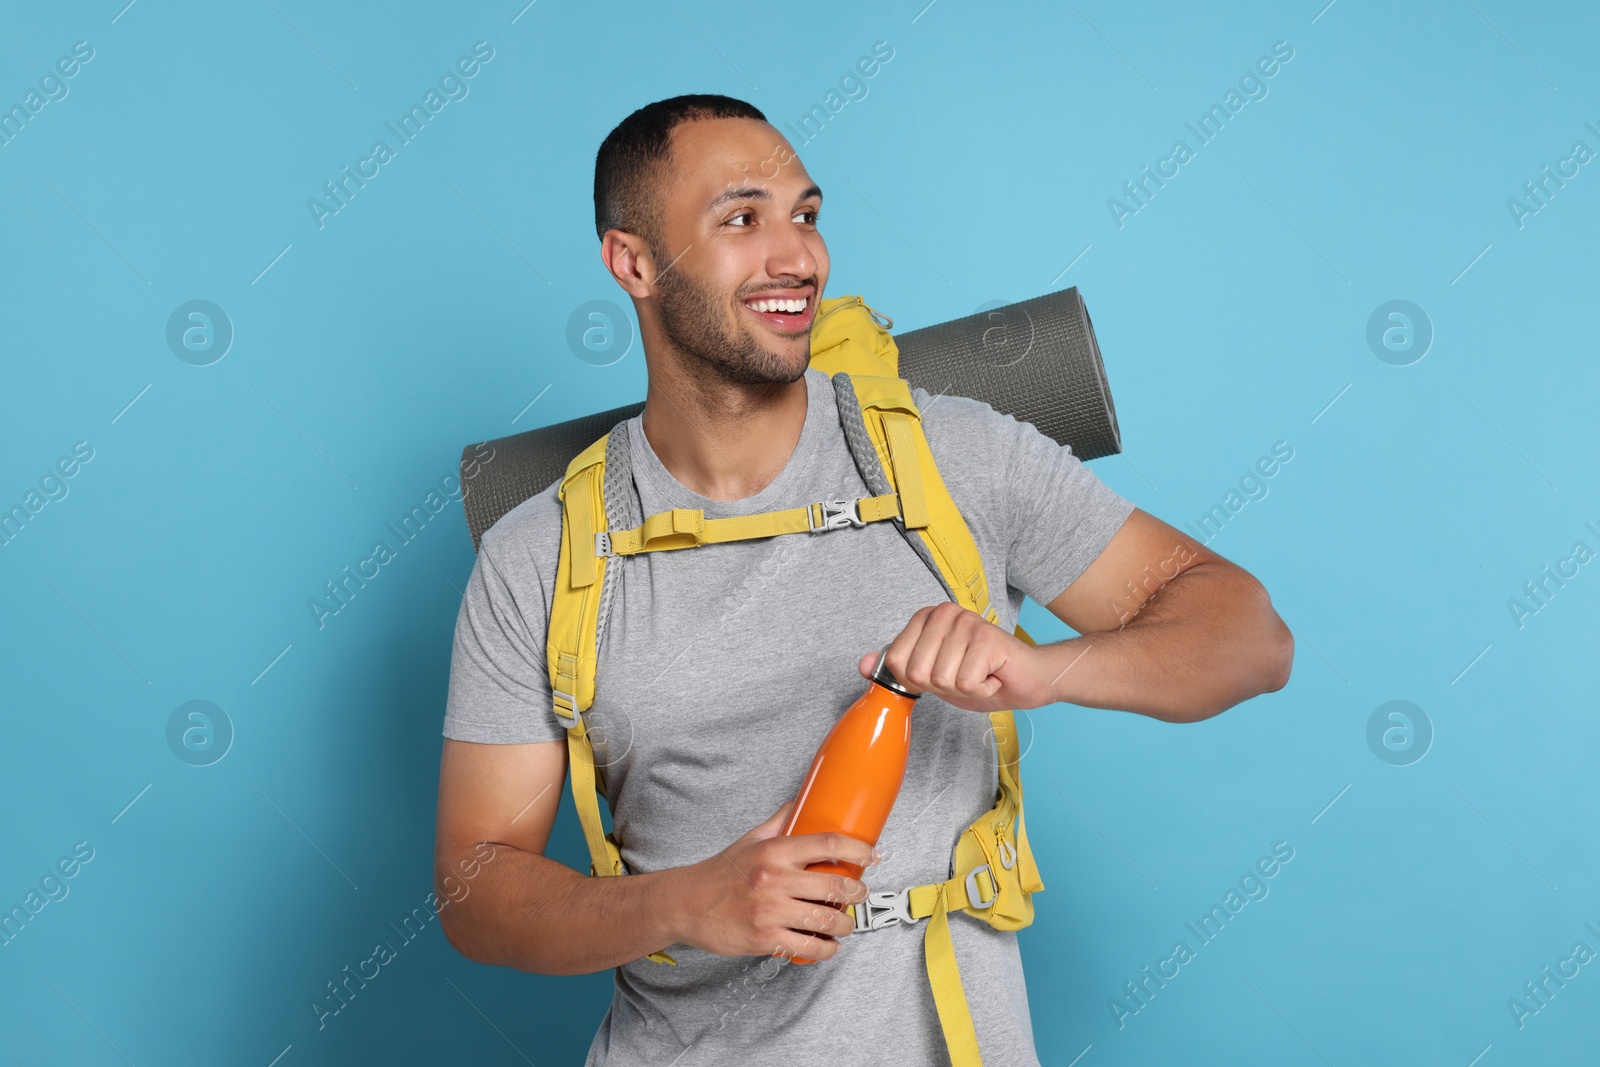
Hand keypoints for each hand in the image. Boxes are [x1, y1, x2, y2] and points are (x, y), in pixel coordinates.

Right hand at [665, 801, 873, 961]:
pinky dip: (826, 949)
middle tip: (861, 894)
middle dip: (858, 893)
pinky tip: (828, 945)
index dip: (858, 849)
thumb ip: (779, 822)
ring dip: (845, 924)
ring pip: (826, 920)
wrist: (685, 903)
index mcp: (774, 850)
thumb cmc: (720, 872)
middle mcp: (774, 879)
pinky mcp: (764, 938)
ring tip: (845, 923)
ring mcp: (770, 911)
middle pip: (835, 885)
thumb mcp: (750, 839)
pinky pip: (808, 947)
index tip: (872, 855)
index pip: (827, 843)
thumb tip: (801, 802)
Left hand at [863, 602, 1050, 712]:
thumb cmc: (981, 676)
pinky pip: (965, 682)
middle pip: (916, 672)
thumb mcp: (931, 675)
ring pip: (941, 679)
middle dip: (941, 687)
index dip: (916, 680)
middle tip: (965, 675)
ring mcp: (966, 623)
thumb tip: (862, 665)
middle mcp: (944, 613)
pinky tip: (991, 676)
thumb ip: (897, 667)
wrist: (1026, 681)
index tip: (942, 673)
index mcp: (925, 617)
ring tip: (979, 674)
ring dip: (962, 689)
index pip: (894, 660)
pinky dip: (980, 690)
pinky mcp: (986, 638)